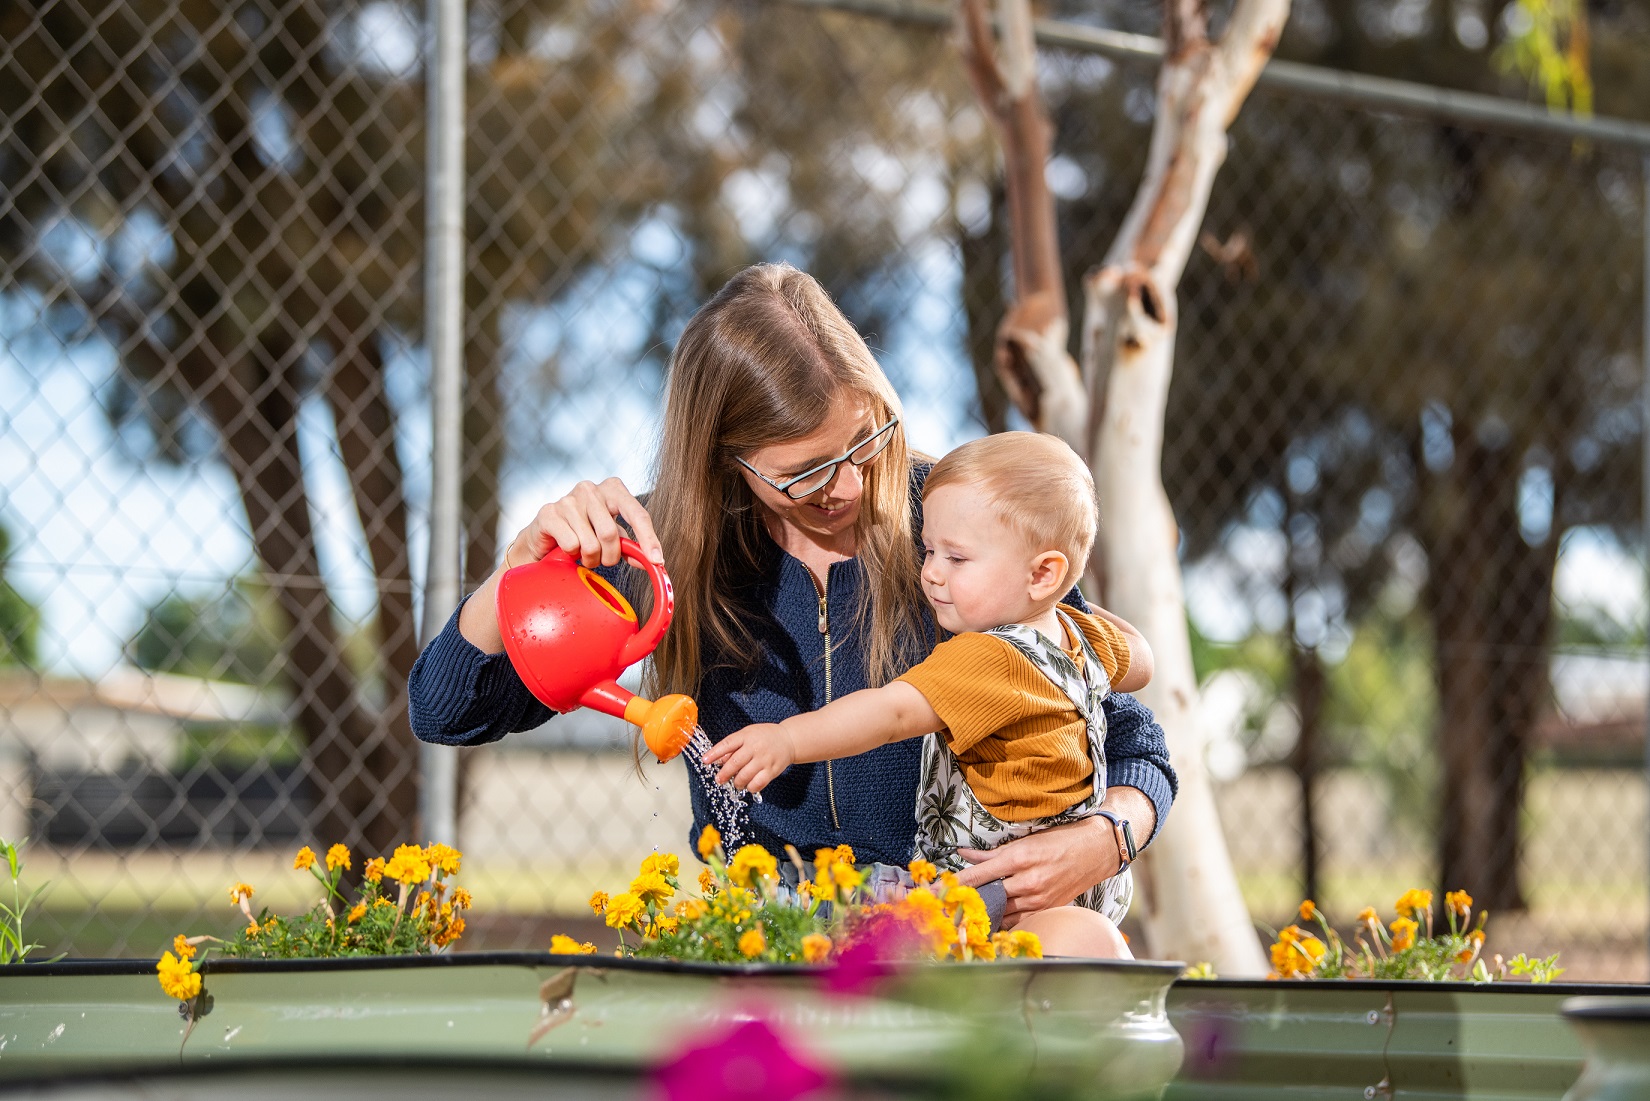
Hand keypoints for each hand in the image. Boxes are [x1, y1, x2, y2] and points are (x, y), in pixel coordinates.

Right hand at [504, 477, 661, 569]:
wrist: (544, 536)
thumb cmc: (583, 533)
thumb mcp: (610, 537)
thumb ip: (630, 546)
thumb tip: (654, 561)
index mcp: (612, 489)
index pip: (637, 513)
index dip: (649, 539)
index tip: (657, 560)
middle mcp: (590, 488)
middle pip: (611, 534)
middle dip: (609, 557)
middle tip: (602, 560)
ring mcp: (568, 499)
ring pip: (590, 544)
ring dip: (589, 558)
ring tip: (582, 553)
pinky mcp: (548, 512)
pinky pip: (571, 545)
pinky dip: (571, 554)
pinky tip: (565, 547)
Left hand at [701, 724, 794, 792]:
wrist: (789, 739)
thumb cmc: (765, 737)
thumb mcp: (748, 734)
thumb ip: (733, 746)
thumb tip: (718, 760)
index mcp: (747, 736)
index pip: (727, 744)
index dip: (714, 753)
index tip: (704, 760)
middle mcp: (755, 747)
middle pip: (735, 762)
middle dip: (724, 773)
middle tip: (719, 780)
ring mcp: (764, 759)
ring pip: (745, 775)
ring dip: (737, 782)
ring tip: (736, 783)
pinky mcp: (772, 770)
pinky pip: (757, 783)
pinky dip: (750, 787)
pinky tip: (749, 785)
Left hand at [955, 817, 1116, 928]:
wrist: (1096, 851)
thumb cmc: (1059, 840)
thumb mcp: (1024, 841)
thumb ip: (991, 853)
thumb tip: (963, 854)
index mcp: (1019, 858)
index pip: (977, 875)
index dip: (954, 885)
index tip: (934, 892)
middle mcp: (1027, 881)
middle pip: (986, 897)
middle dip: (964, 902)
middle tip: (943, 908)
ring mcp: (1038, 899)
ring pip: (1000, 912)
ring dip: (982, 913)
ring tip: (962, 915)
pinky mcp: (1046, 909)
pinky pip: (1017, 920)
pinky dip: (1003, 920)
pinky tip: (990, 921)